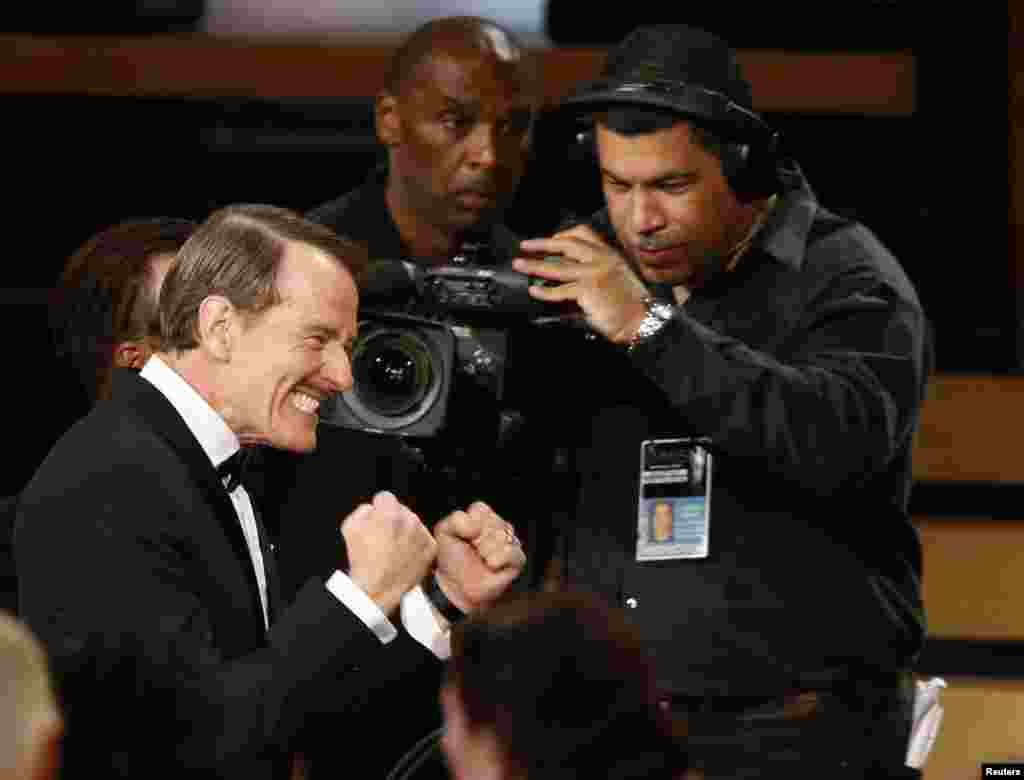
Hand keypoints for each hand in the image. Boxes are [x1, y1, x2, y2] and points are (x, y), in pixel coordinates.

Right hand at [341, 491, 435, 614]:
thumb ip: (363, 510)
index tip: (377, 517)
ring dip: (406, 531)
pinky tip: (404, 555)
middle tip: (384, 537)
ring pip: (414, 523)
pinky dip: (416, 545)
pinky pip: (424, 538)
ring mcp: (422, 534)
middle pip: (401, 510)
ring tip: (394, 549)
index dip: (378, 507)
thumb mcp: (349, 527)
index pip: (385, 497)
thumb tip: (373, 509)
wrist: (377, 589)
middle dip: (393, 519)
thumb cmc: (362, 561)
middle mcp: (409, 520)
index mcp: (389, 513)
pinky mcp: (431, 548)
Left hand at [433, 501, 525, 613]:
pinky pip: (510, 553)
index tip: (463, 537)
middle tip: (472, 550)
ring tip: (480, 559)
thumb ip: (456, 520)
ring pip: (501, 537)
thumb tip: (477, 529)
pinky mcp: (518, 559)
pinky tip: (490, 565)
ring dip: (485, 551)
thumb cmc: (452, 558)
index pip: (480, 510)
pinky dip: (496, 560)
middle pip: (492, 522)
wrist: (457, 586)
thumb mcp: (445, 533)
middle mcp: (499, 526)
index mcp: (483, 517)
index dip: (469, 524)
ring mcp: (510, 542)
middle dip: (476, 540)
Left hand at [513, 224, 649, 342]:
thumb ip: (592, 270)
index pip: (583, 233)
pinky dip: (544, 292)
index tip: (549, 240)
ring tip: (519, 265)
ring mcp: (594, 274)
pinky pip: (559, 290)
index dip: (562, 234)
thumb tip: (563, 270)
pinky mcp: (587, 291)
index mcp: (608, 253)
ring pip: (556, 267)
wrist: (641, 320)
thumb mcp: (615, 277)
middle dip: (541, 244)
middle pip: (565, 244)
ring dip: (534, 266)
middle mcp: (601, 259)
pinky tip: (534, 291)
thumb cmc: (629, 304)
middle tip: (525, 246)